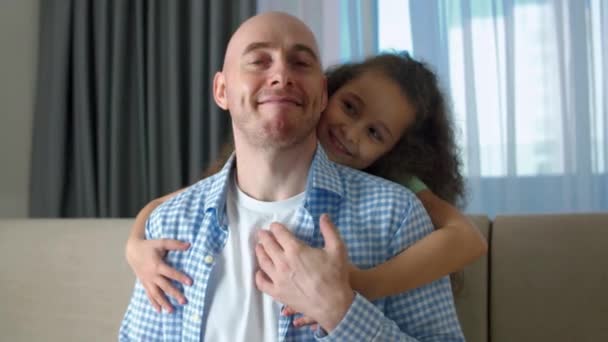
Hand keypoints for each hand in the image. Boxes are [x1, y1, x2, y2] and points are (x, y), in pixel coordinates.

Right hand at [125, 238, 191, 312]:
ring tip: (172, 311)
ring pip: (156, 294)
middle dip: (175, 294)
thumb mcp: (162, 242)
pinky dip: (154, 303)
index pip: (170, 273)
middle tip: (184, 301)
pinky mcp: (144, 283)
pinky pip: (149, 295)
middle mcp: (152, 275)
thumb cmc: (149, 246)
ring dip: (164, 303)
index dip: (180, 277)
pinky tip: (159, 310)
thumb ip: (175, 244)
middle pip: (164, 286)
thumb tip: (189, 245)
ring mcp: (147, 280)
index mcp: (157, 265)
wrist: (132, 251)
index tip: (190, 283)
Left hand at [255, 214, 354, 331]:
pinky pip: (262, 283)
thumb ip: (329, 230)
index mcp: (295, 250)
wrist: (333, 304)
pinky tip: (259, 272)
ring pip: (263, 262)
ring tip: (259, 247)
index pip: (280, 234)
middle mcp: (283, 262)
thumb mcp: (338, 249)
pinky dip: (258, 276)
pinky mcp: (277, 293)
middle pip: (268, 245)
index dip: (276, 227)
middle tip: (262, 233)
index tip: (274, 226)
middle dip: (264, 237)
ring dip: (259, 252)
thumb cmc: (336, 276)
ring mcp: (278, 279)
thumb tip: (323, 216)